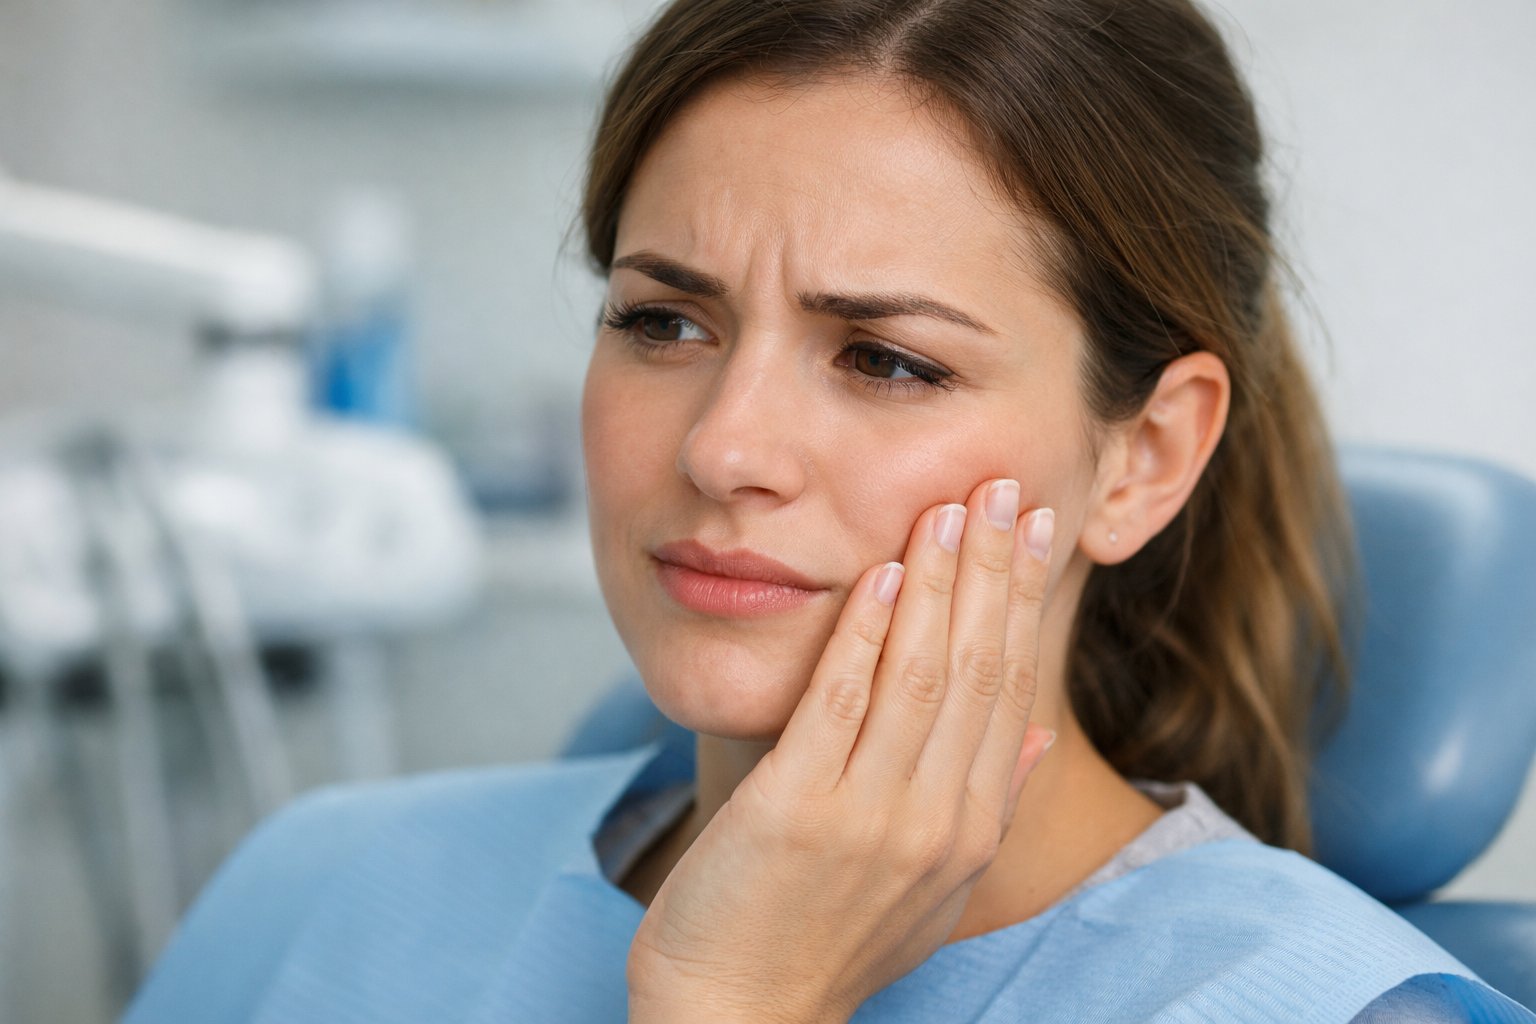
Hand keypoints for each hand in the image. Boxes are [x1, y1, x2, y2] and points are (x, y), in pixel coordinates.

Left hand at [627, 479, 1056, 1023]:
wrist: (740, 1012)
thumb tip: (1028, 731)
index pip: (1008, 689)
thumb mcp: (933, 887)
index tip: (1037, 530)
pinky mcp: (797, 810)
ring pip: (920, 674)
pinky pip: (840, 702)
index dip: (1024, 601)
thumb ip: (986, 803)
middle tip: (1010, 487)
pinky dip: (864, 632)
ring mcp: (868, 816)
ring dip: (940, 581)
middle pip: (977, 668)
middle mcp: (934, 819)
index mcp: (968, 829)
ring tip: (955, 506)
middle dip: (997, 570)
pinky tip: (878, 570)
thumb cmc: (828, 941)